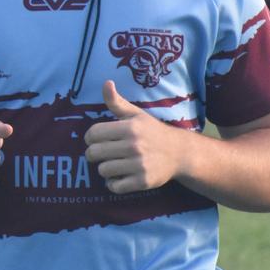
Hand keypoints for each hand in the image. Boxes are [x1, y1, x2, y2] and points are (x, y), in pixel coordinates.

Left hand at [84, 80, 184, 194]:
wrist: (179, 153)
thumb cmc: (152, 131)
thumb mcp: (136, 114)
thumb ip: (117, 102)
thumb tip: (106, 82)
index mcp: (130, 127)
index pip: (93, 133)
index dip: (90, 137)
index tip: (96, 139)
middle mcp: (134, 146)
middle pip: (94, 153)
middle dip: (93, 154)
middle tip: (101, 153)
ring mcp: (139, 165)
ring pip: (103, 170)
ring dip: (104, 169)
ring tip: (112, 164)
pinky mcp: (143, 181)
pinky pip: (115, 186)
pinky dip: (113, 183)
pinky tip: (119, 177)